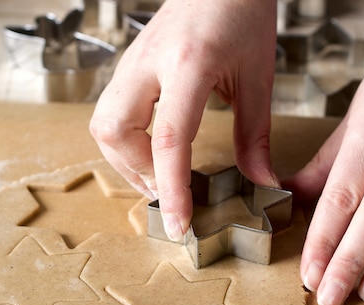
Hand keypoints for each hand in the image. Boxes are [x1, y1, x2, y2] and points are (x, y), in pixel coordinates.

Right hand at [90, 0, 279, 240]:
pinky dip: (125, 142)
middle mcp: (147, 63)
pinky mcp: (127, 66)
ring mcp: (131, 62)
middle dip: (136, 172)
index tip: (179, 224)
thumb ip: (255, 134)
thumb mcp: (258, 76)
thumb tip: (260, 182)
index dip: (171, 188)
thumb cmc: (242, 14)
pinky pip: (110, 112)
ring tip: (158, 176)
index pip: (169, 138)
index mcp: (188, 64)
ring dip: (126, 160)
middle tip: (167, 191)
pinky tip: (151, 150)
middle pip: (113, 132)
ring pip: (103, 125)